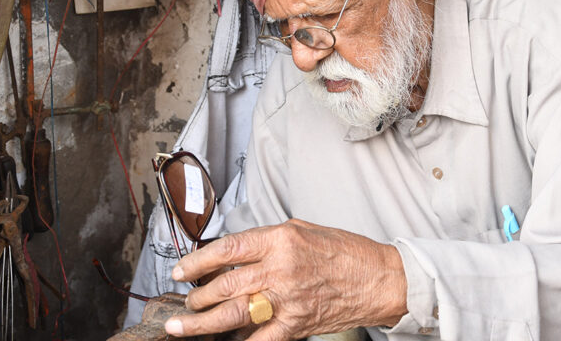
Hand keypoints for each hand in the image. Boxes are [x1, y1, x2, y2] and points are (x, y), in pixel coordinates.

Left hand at [164, 219, 407, 339]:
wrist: (379, 279)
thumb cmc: (345, 252)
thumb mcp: (304, 230)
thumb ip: (269, 240)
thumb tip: (235, 252)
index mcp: (281, 240)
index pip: (228, 249)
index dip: (198, 261)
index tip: (181, 270)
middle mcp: (281, 269)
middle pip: (225, 285)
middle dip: (198, 296)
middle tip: (186, 302)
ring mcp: (288, 299)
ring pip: (233, 314)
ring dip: (204, 322)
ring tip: (184, 325)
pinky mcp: (297, 324)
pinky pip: (260, 339)